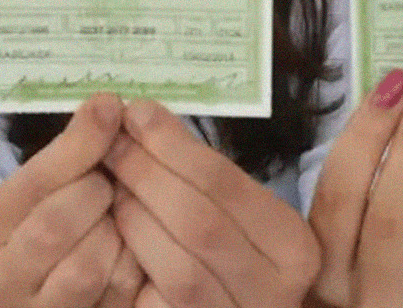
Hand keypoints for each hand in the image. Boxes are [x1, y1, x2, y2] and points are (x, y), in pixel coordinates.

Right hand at [0, 93, 144, 307]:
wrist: (62, 283)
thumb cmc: (62, 219)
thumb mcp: (54, 183)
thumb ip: (74, 149)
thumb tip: (108, 104)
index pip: (33, 181)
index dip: (78, 146)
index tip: (112, 108)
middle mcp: (3, 273)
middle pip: (53, 227)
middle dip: (95, 196)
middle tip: (112, 182)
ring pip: (86, 269)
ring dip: (117, 235)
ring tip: (121, 217)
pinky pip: (117, 295)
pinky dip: (135, 266)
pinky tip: (135, 247)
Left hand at [103, 100, 318, 307]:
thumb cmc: (232, 260)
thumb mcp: (239, 218)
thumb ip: (207, 178)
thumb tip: (143, 117)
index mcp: (294, 244)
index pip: (226, 182)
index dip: (174, 144)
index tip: (136, 112)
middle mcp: (276, 288)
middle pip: (200, 220)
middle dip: (146, 174)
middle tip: (109, 142)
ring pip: (179, 266)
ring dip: (134, 217)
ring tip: (109, 183)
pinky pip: (156, 299)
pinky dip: (132, 261)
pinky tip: (111, 231)